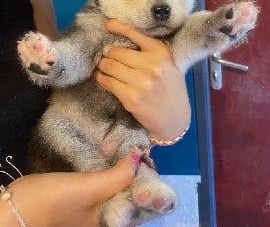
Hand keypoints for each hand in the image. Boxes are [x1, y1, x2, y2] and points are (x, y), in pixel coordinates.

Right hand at [0, 154, 138, 226]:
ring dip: (126, 170)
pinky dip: (113, 171)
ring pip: (120, 188)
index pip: (143, 205)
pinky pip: (107, 184)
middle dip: (138, 173)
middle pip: (133, 194)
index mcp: (115, 222)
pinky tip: (115, 157)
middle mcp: (110, 217)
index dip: (150, 182)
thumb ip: (118, 176)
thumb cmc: (57, 201)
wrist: (20, 207)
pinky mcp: (88, 197)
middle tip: (139, 149)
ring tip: (130, 149)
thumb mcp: (91, 188)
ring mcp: (99, 207)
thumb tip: (139, 156)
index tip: (149, 158)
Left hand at [94, 19, 190, 141]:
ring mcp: (140, 82)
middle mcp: (151, 65)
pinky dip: (101, 78)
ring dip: (102, 65)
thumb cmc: (171, 88)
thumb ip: (150, 52)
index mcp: (161, 53)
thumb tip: (122, 40)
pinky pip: (108, 82)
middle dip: (108, 53)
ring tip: (102, 66)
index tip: (107, 25)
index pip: (134, 34)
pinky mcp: (130, 97)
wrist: (175, 118)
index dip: (117, 27)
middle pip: (116, 51)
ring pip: (109, 66)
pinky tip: (102, 77)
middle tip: (106, 55)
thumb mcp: (168, 64)